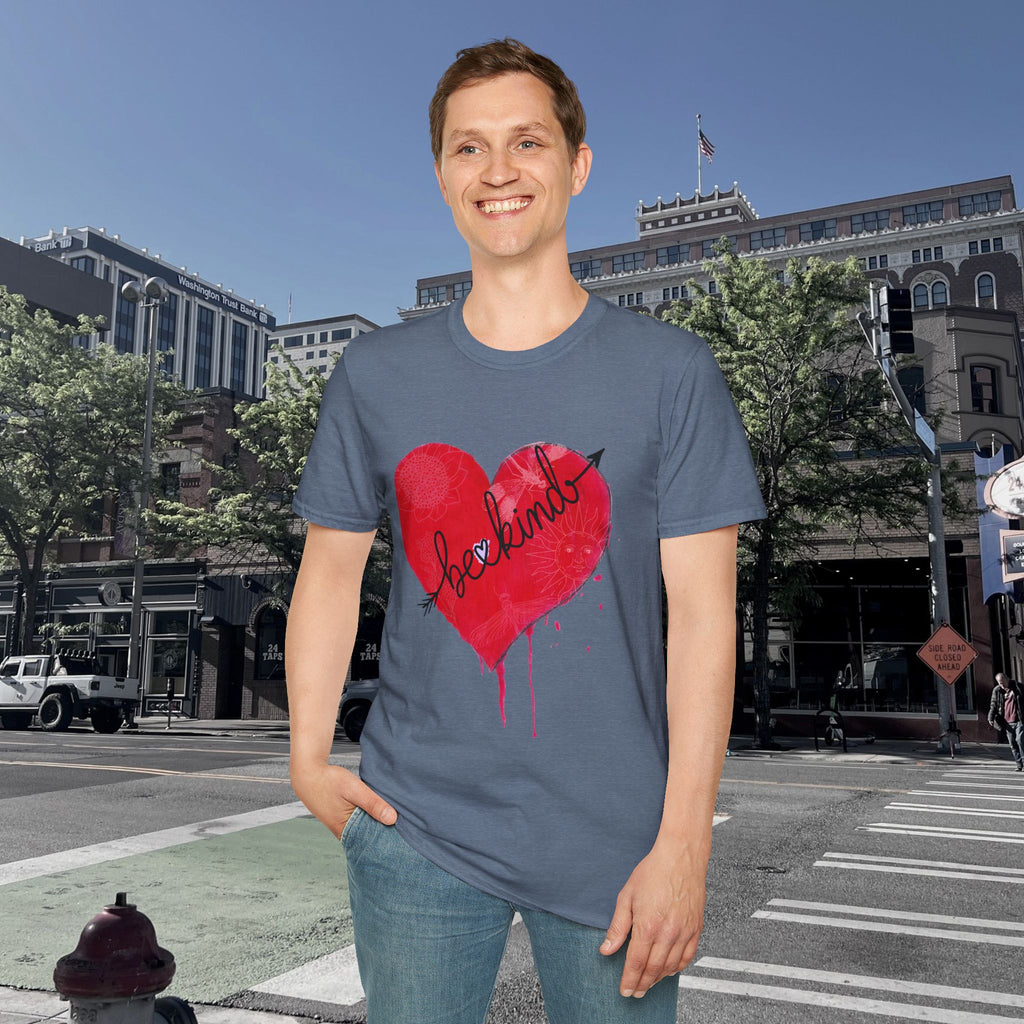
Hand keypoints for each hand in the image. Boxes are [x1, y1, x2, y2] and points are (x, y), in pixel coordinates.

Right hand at [289, 760, 396, 838]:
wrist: (307, 774)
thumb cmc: (329, 781)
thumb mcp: (354, 789)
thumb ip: (373, 804)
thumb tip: (393, 819)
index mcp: (345, 830)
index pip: (371, 844)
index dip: (386, 842)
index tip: (404, 841)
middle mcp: (343, 832)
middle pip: (368, 838)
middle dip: (383, 834)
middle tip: (405, 833)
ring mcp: (340, 826)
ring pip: (364, 829)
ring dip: (376, 825)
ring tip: (396, 822)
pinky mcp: (340, 818)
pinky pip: (358, 822)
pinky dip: (368, 818)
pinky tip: (379, 813)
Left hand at [599, 838, 707, 997]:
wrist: (680, 856)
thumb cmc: (654, 871)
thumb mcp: (626, 896)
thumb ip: (618, 926)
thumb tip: (607, 948)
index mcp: (648, 925)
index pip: (635, 963)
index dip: (629, 980)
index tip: (624, 990)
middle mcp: (668, 933)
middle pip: (653, 969)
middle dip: (642, 984)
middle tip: (635, 992)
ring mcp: (684, 932)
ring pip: (671, 966)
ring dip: (659, 979)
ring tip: (649, 982)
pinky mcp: (696, 928)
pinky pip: (688, 956)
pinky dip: (678, 967)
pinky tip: (670, 969)